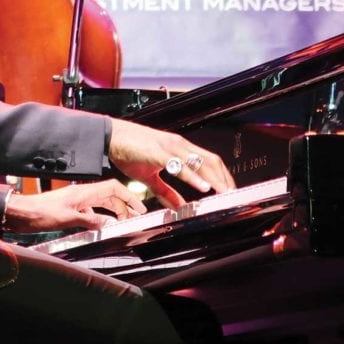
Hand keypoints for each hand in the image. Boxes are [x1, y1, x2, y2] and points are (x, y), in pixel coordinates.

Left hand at [3, 179, 146, 232]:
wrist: (21, 213)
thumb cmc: (40, 212)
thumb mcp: (68, 218)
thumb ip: (91, 220)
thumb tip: (110, 224)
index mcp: (83, 192)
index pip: (113, 188)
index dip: (128, 196)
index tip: (139, 207)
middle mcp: (81, 194)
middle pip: (109, 196)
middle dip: (124, 205)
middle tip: (134, 218)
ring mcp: (75, 201)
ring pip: (101, 203)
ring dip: (113, 212)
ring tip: (121, 222)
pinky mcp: (69, 209)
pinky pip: (90, 211)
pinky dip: (99, 217)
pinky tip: (99, 226)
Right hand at [107, 120, 234, 208]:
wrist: (109, 136)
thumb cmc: (129, 151)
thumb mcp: (149, 177)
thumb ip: (165, 191)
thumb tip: (179, 206)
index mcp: (179, 149)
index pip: (208, 161)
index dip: (222, 176)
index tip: (230, 191)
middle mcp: (179, 145)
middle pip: (211, 161)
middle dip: (225, 179)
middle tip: (234, 196)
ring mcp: (170, 147)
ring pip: (200, 162)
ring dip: (215, 179)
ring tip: (225, 193)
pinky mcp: (159, 151)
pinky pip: (180, 165)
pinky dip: (194, 177)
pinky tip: (203, 186)